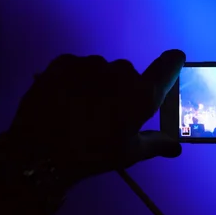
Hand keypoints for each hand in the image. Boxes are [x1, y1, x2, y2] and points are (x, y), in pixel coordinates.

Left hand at [7, 50, 185, 185]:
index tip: (174, 62)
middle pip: (130, 74)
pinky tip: (67, 99)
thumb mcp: (129, 153)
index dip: (173, 63)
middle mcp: (121, 72)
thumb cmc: (93, 153)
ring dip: (99, 84)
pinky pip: (79, 67)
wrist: (39, 151)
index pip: (169, 66)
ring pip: (102, 71)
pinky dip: (77, 79)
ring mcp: (91, 64)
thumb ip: (156, 144)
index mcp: (142, 94)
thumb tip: (176, 147)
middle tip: (109, 113)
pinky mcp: (65, 61)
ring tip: (83, 108)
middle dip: (124, 89)